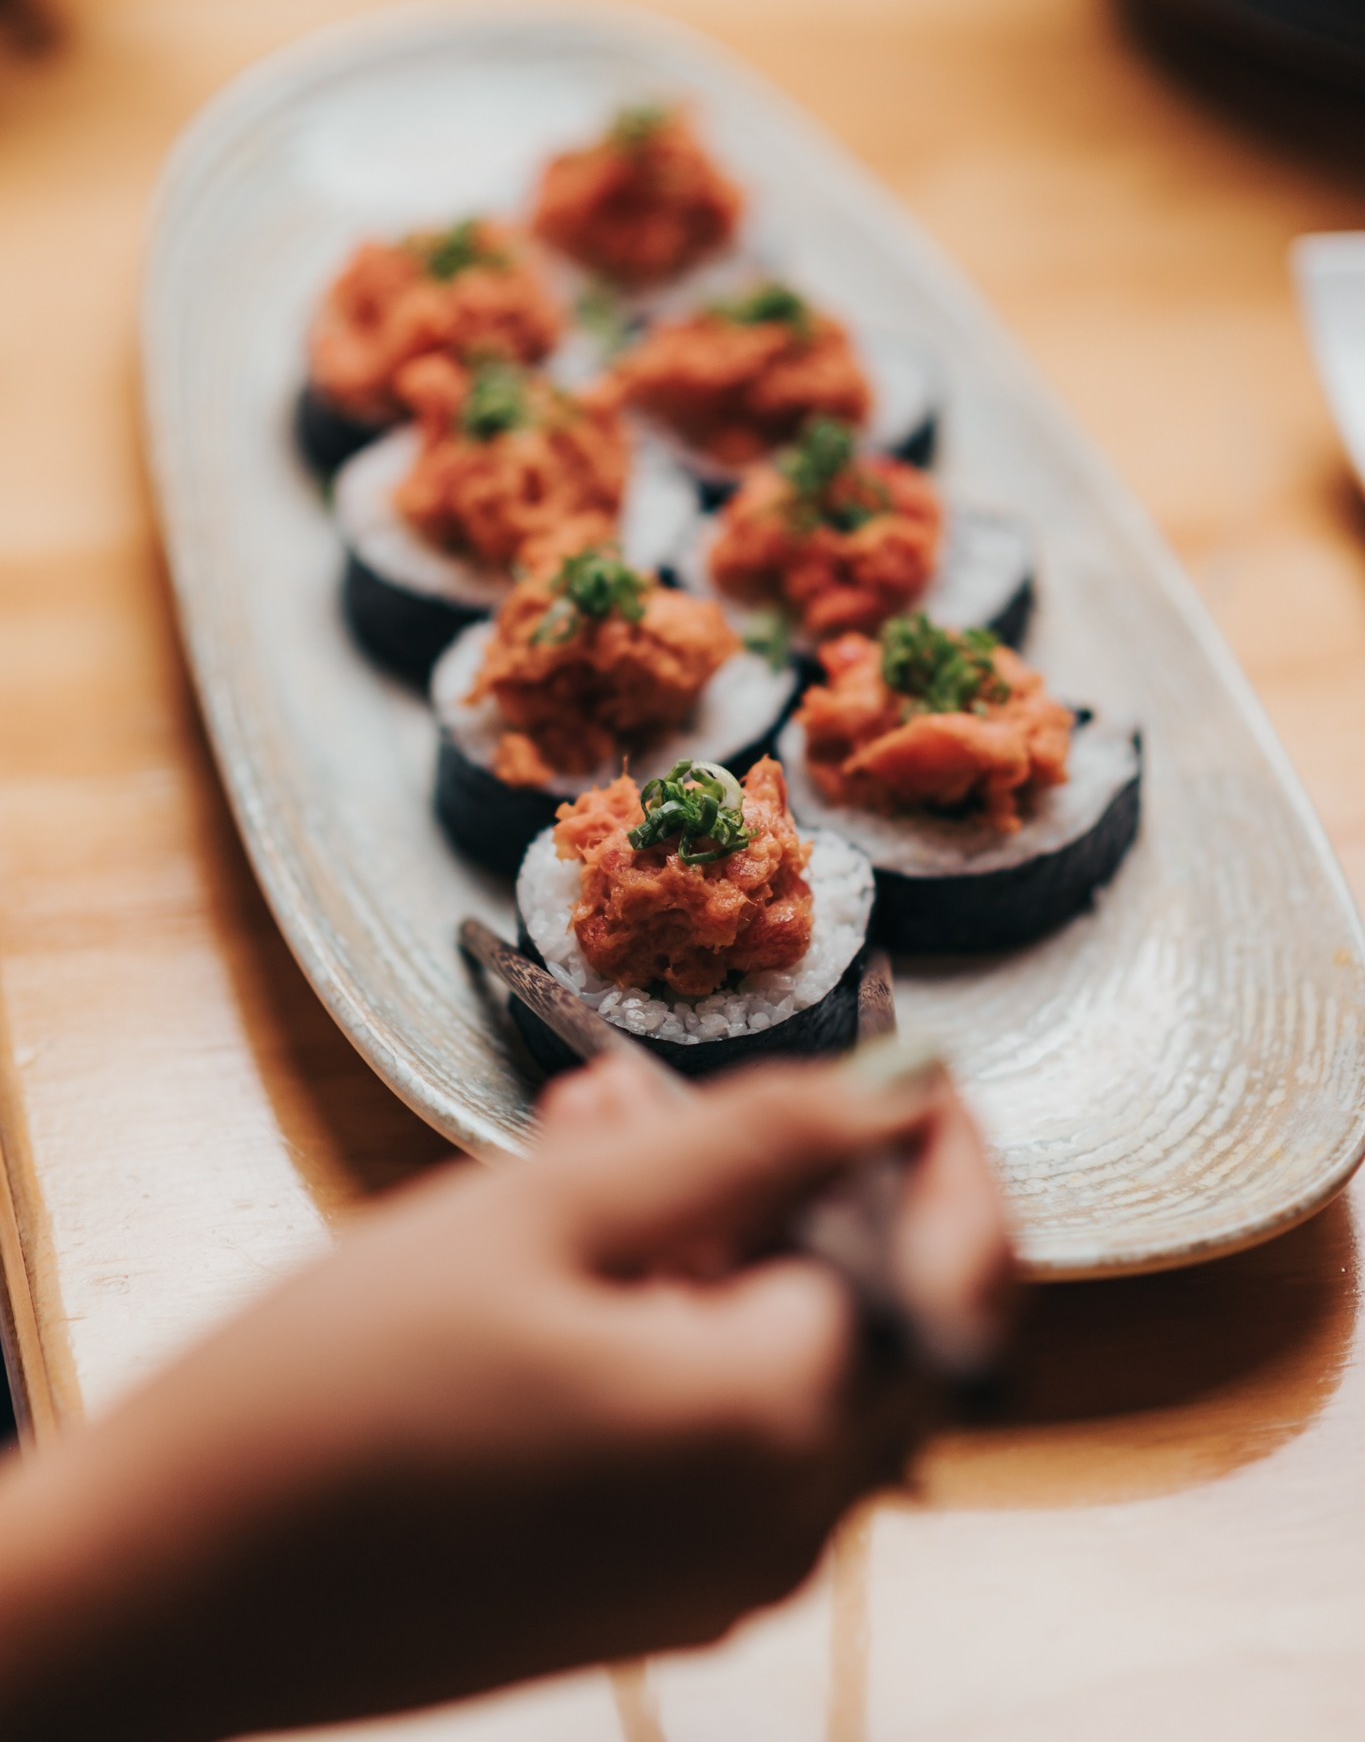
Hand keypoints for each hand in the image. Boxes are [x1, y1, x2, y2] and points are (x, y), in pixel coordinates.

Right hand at [0, 1057, 1012, 1740]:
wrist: (169, 1583)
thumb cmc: (340, 1385)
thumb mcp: (552, 1214)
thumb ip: (749, 1144)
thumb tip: (901, 1090)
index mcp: (776, 1433)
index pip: (955, 1273)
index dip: (947, 1158)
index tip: (906, 1073)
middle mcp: (778, 1531)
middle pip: (877, 1320)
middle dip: (796, 1188)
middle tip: (671, 1097)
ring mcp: (714, 1579)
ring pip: (786, 1366)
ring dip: (719, 1244)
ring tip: (583, 1142)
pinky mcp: (647, 1593)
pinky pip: (719, 1433)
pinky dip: (679, 1326)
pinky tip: (566, 1251)